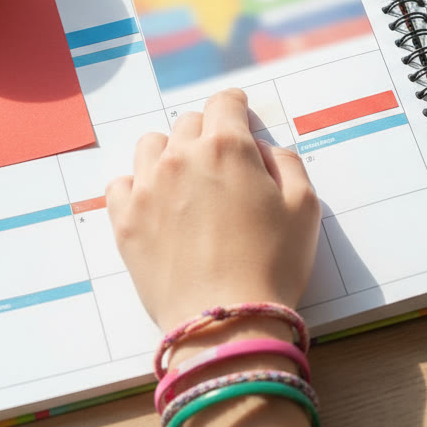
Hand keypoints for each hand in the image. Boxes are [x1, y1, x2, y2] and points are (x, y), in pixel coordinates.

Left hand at [106, 87, 320, 332]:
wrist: (225, 322)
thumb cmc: (273, 265)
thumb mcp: (304, 208)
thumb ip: (286, 163)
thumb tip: (261, 150)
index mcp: (226, 148)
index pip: (224, 104)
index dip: (235, 107)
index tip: (238, 116)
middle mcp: (181, 158)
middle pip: (188, 123)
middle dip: (208, 134)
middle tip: (222, 164)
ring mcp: (147, 188)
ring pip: (151, 146)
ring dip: (170, 154)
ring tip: (186, 183)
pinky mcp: (125, 221)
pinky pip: (122, 183)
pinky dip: (139, 186)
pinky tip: (157, 205)